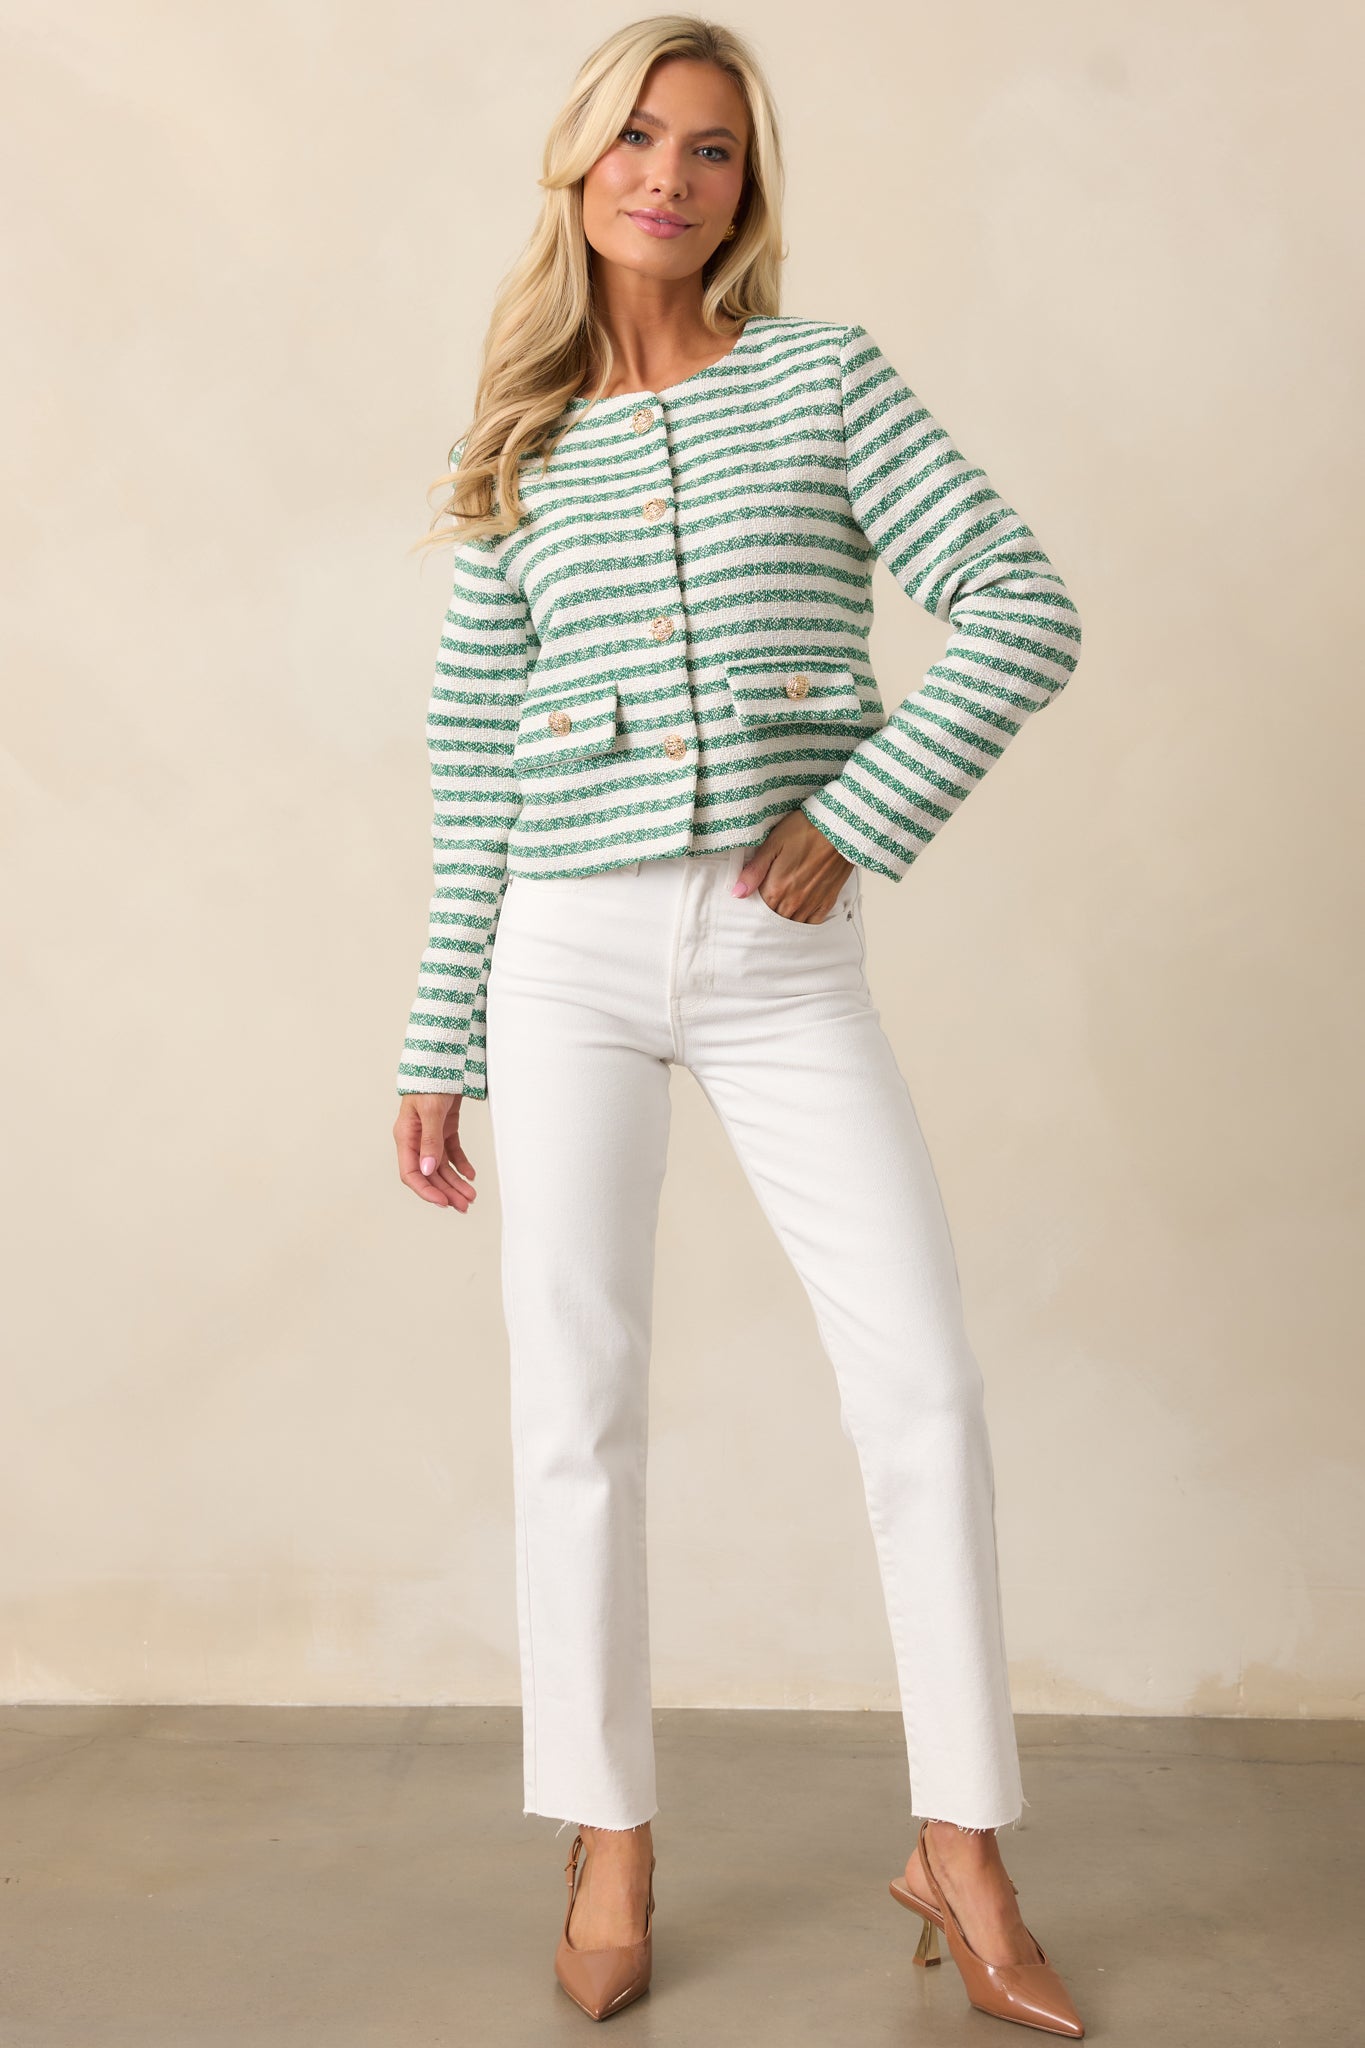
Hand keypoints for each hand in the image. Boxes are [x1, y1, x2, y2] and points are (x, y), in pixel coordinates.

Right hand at [393, 1092, 478, 1211]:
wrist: (443, 1058)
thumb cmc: (430, 1081)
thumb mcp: (431, 1111)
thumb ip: (430, 1141)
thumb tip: (428, 1170)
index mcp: (406, 1136)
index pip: (411, 1173)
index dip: (426, 1190)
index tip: (443, 1202)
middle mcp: (416, 1139)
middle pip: (430, 1174)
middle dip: (447, 1191)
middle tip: (465, 1205)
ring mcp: (431, 1134)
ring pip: (442, 1166)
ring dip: (456, 1182)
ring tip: (471, 1196)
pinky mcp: (445, 1127)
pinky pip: (452, 1152)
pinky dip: (462, 1164)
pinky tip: (471, 1175)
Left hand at [733, 810, 853, 922]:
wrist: (839, 828)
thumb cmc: (805, 830)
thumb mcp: (773, 844)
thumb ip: (754, 871)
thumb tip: (737, 893)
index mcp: (777, 888)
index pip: (758, 910)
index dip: (753, 906)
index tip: (752, 899)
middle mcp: (794, 901)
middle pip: (774, 919)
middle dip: (767, 915)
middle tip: (766, 904)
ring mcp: (812, 902)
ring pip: (792, 923)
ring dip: (784, 920)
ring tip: (780, 910)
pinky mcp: (828, 900)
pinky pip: (813, 922)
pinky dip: (804, 923)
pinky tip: (800, 915)